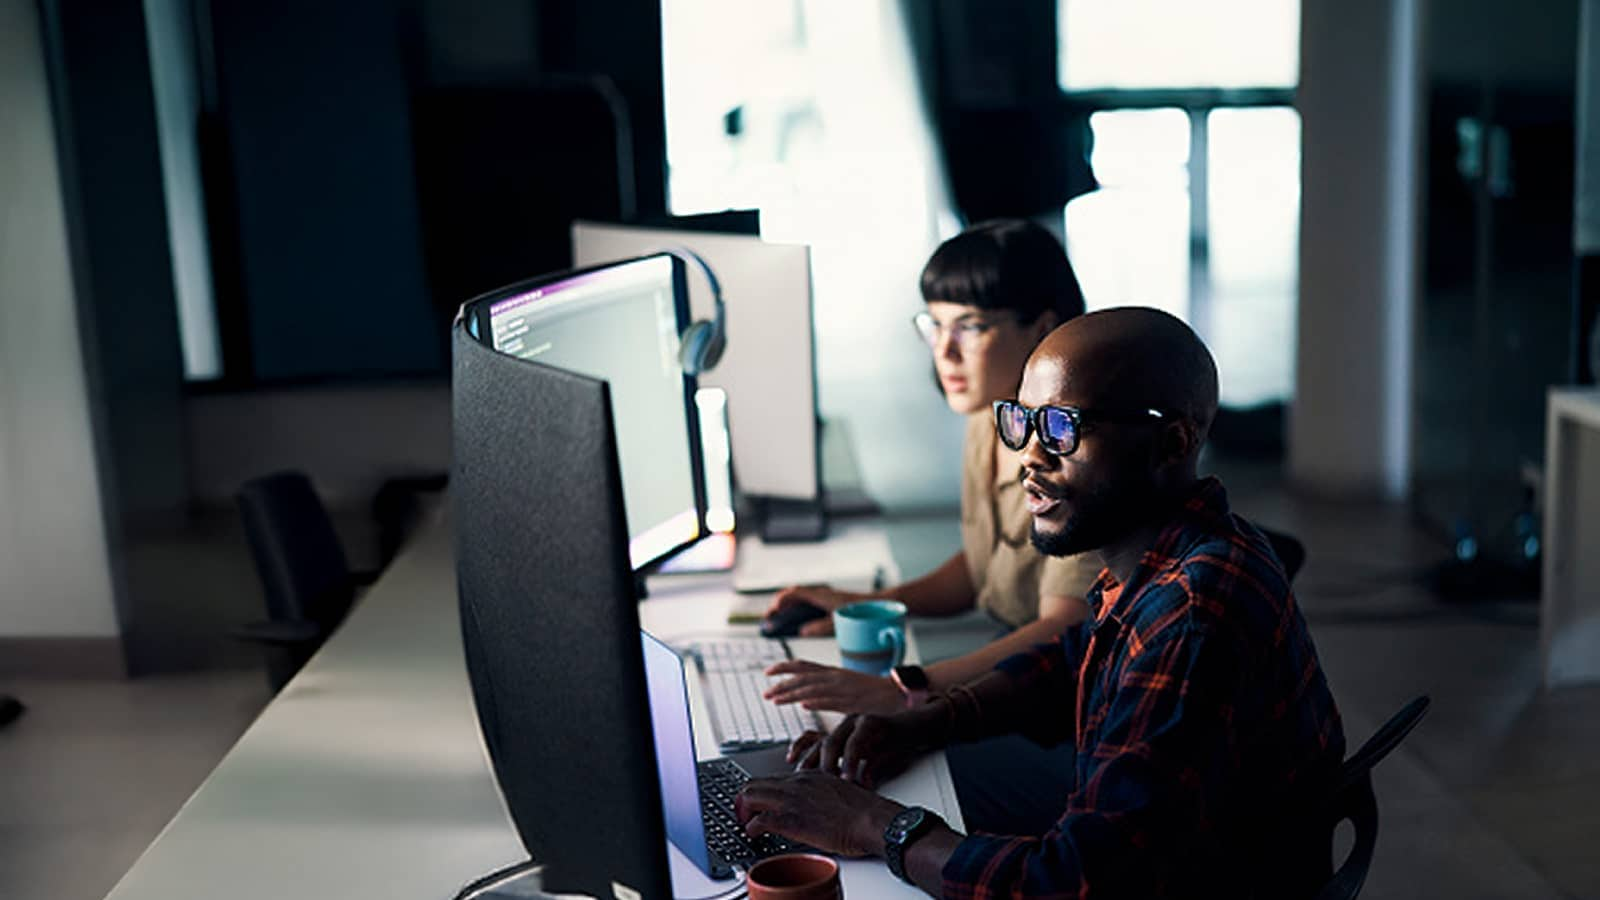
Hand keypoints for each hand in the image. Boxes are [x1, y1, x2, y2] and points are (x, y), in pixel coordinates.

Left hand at [735, 770, 903, 856]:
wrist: (873, 820)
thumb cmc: (864, 811)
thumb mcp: (839, 791)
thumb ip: (822, 793)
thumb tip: (815, 806)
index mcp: (809, 776)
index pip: (773, 779)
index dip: (762, 793)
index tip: (759, 804)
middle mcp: (797, 783)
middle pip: (755, 783)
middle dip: (744, 800)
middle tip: (744, 814)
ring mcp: (793, 800)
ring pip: (750, 795)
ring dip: (743, 811)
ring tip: (745, 823)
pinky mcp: (793, 820)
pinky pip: (759, 821)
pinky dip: (751, 828)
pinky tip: (754, 834)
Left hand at [763, 660, 904, 714]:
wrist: (898, 691)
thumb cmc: (872, 691)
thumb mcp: (846, 686)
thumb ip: (827, 690)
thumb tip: (805, 700)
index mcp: (833, 672)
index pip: (804, 666)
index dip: (784, 667)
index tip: (767, 672)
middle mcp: (835, 677)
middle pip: (803, 678)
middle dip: (782, 685)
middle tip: (765, 692)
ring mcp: (844, 688)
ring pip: (813, 689)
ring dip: (792, 694)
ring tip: (776, 700)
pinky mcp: (853, 701)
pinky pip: (832, 701)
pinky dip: (816, 702)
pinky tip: (804, 705)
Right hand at [764, 585, 864, 636]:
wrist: (875, 604)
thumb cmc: (859, 611)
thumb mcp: (837, 622)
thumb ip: (819, 627)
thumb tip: (802, 631)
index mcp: (819, 595)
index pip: (793, 593)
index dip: (780, 601)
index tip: (772, 612)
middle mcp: (819, 593)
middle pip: (792, 593)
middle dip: (778, 603)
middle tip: (769, 617)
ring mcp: (822, 596)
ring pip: (797, 596)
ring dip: (785, 604)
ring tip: (777, 618)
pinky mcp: (826, 601)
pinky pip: (804, 600)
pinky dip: (795, 607)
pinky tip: (794, 619)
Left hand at [787, 705, 947, 789]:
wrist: (919, 727)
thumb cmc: (891, 744)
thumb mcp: (867, 757)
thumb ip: (851, 768)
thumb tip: (834, 789)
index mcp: (842, 731)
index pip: (814, 739)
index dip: (801, 752)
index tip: (792, 766)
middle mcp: (848, 724)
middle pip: (826, 742)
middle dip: (818, 764)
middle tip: (813, 784)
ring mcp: (864, 722)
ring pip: (844, 742)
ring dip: (840, 765)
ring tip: (837, 782)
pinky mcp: (880, 724)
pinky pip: (867, 745)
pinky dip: (863, 763)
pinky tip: (862, 779)